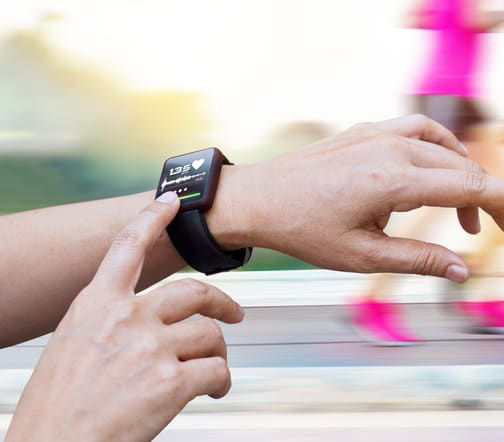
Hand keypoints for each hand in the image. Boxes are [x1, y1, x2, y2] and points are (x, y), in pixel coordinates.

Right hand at [6, 192, 244, 441]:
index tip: (172, 202)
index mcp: (94, 306)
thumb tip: (148, 322)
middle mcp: (126, 318)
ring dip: (217, 353)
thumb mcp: (71, 346)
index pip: (127, 248)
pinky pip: (217, 369)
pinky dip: (221, 381)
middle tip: (234, 313)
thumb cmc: (58, 407)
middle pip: (193, 291)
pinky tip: (212, 392)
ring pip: (210, 333)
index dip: (152, 220)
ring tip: (211, 374)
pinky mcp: (172, 380)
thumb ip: (109, 324)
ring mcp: (151, 347)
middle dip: (220, 302)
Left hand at [215, 115, 503, 281]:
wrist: (256, 198)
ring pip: (444, 148)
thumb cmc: (303, 230)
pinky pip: (418, 133)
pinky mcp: (366, 131)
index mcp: (394, 181)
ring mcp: (378, 134)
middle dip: (493, 199)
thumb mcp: (363, 256)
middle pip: (463, 168)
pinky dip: (441, 152)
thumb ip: (418, 260)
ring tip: (469, 217)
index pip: (469, 186)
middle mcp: (391, 149)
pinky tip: (439, 175)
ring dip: (466, 177)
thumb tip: (463, 270)